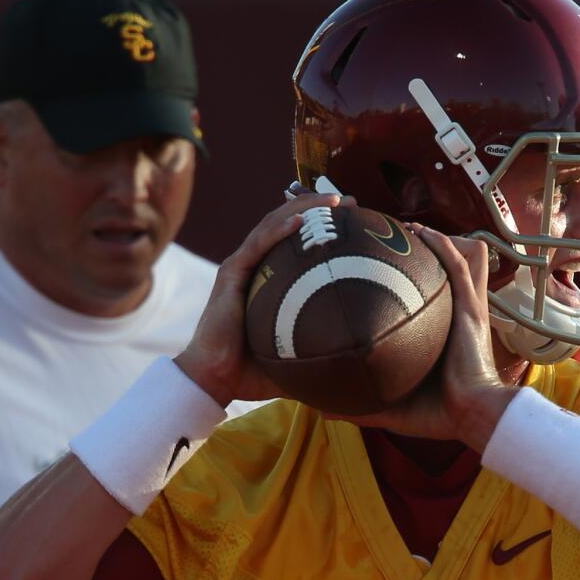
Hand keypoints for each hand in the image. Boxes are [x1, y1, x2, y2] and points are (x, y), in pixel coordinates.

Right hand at [174, 185, 353, 405]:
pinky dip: (280, 229)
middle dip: (318, 207)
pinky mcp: (231, 273)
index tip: (354, 219)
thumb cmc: (255, 370)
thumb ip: (325, 351)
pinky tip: (302, 219)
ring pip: (273, 224)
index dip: (323, 225)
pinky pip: (258, 244)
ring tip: (332, 201)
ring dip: (304, 207)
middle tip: (349, 202)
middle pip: (287, 223)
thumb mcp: (299, 354)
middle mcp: (256, 265)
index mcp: (269, 277)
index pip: (297, 241)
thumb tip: (362, 365)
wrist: (216, 378)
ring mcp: (242, 266)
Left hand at [334, 225, 516, 449]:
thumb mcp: (392, 407)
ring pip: (451, 264)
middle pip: (438, 278)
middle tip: (388, 241)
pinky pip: (458, 268)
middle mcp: (452, 319)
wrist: (471, 415)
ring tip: (407, 227)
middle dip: (418, 256)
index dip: (403, 285)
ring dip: (431, 241)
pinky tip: (424, 231)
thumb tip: (321, 412)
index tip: (375, 272)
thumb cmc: (438, 413)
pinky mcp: (472, 308)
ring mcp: (465, 310)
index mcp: (438, 338)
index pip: (422, 304)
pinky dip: (442, 247)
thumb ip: (360, 405)